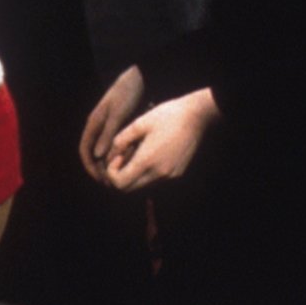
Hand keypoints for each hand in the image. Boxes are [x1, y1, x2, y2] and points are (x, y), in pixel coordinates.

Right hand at [80, 65, 144, 180]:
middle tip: (112, 182)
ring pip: (105, 150)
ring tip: (122, 174)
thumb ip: (108, 134)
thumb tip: (97, 156)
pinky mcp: (119, 125)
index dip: (90, 167)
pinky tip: (131, 160)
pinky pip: (115, 145)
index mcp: (93, 124)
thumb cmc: (126, 94)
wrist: (138, 77)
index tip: (100, 179)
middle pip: (93, 153)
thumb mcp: (117, 114)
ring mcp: (108, 126)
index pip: (84, 150)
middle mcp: (98, 127)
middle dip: (100, 168)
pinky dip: (120, 154)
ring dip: (110, 163)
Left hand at [100, 89, 217, 190]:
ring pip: (142, 185)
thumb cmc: (166, 116)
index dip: (111, 172)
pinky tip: (148, 154)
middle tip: (121, 156)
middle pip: (129, 189)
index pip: (119, 183)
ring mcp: (170, 175)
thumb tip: (109, 156)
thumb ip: (119, 142)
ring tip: (135, 153)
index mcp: (147, 161)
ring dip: (132, 174)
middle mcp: (159, 173)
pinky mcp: (177, 173)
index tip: (116, 156)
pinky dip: (145, 172)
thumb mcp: (137, 124)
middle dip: (119, 175)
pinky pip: (154, 180)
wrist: (196, 116)